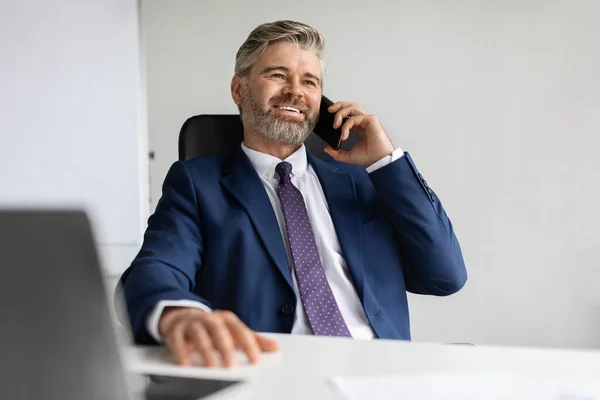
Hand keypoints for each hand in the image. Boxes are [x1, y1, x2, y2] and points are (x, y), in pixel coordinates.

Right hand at [158, 307, 279, 367]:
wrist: (183, 316)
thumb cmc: (213, 328)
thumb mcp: (233, 332)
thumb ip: (254, 340)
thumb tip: (275, 348)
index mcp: (227, 319)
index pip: (240, 331)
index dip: (249, 346)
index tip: (256, 361)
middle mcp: (210, 319)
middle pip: (219, 331)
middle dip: (226, 348)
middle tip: (232, 366)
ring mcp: (192, 323)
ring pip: (199, 334)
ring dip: (205, 350)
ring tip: (211, 366)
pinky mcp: (175, 330)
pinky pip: (177, 340)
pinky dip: (181, 352)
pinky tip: (185, 364)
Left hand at [323, 101, 394, 167]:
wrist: (378, 161)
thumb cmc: (369, 157)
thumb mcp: (348, 156)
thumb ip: (337, 152)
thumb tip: (327, 148)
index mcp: (360, 127)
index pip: (348, 114)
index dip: (339, 113)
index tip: (330, 118)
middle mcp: (364, 121)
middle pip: (350, 106)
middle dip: (339, 105)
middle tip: (330, 110)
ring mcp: (368, 119)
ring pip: (352, 108)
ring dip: (341, 113)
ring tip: (335, 125)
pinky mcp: (371, 120)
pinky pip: (354, 118)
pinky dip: (346, 126)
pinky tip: (344, 136)